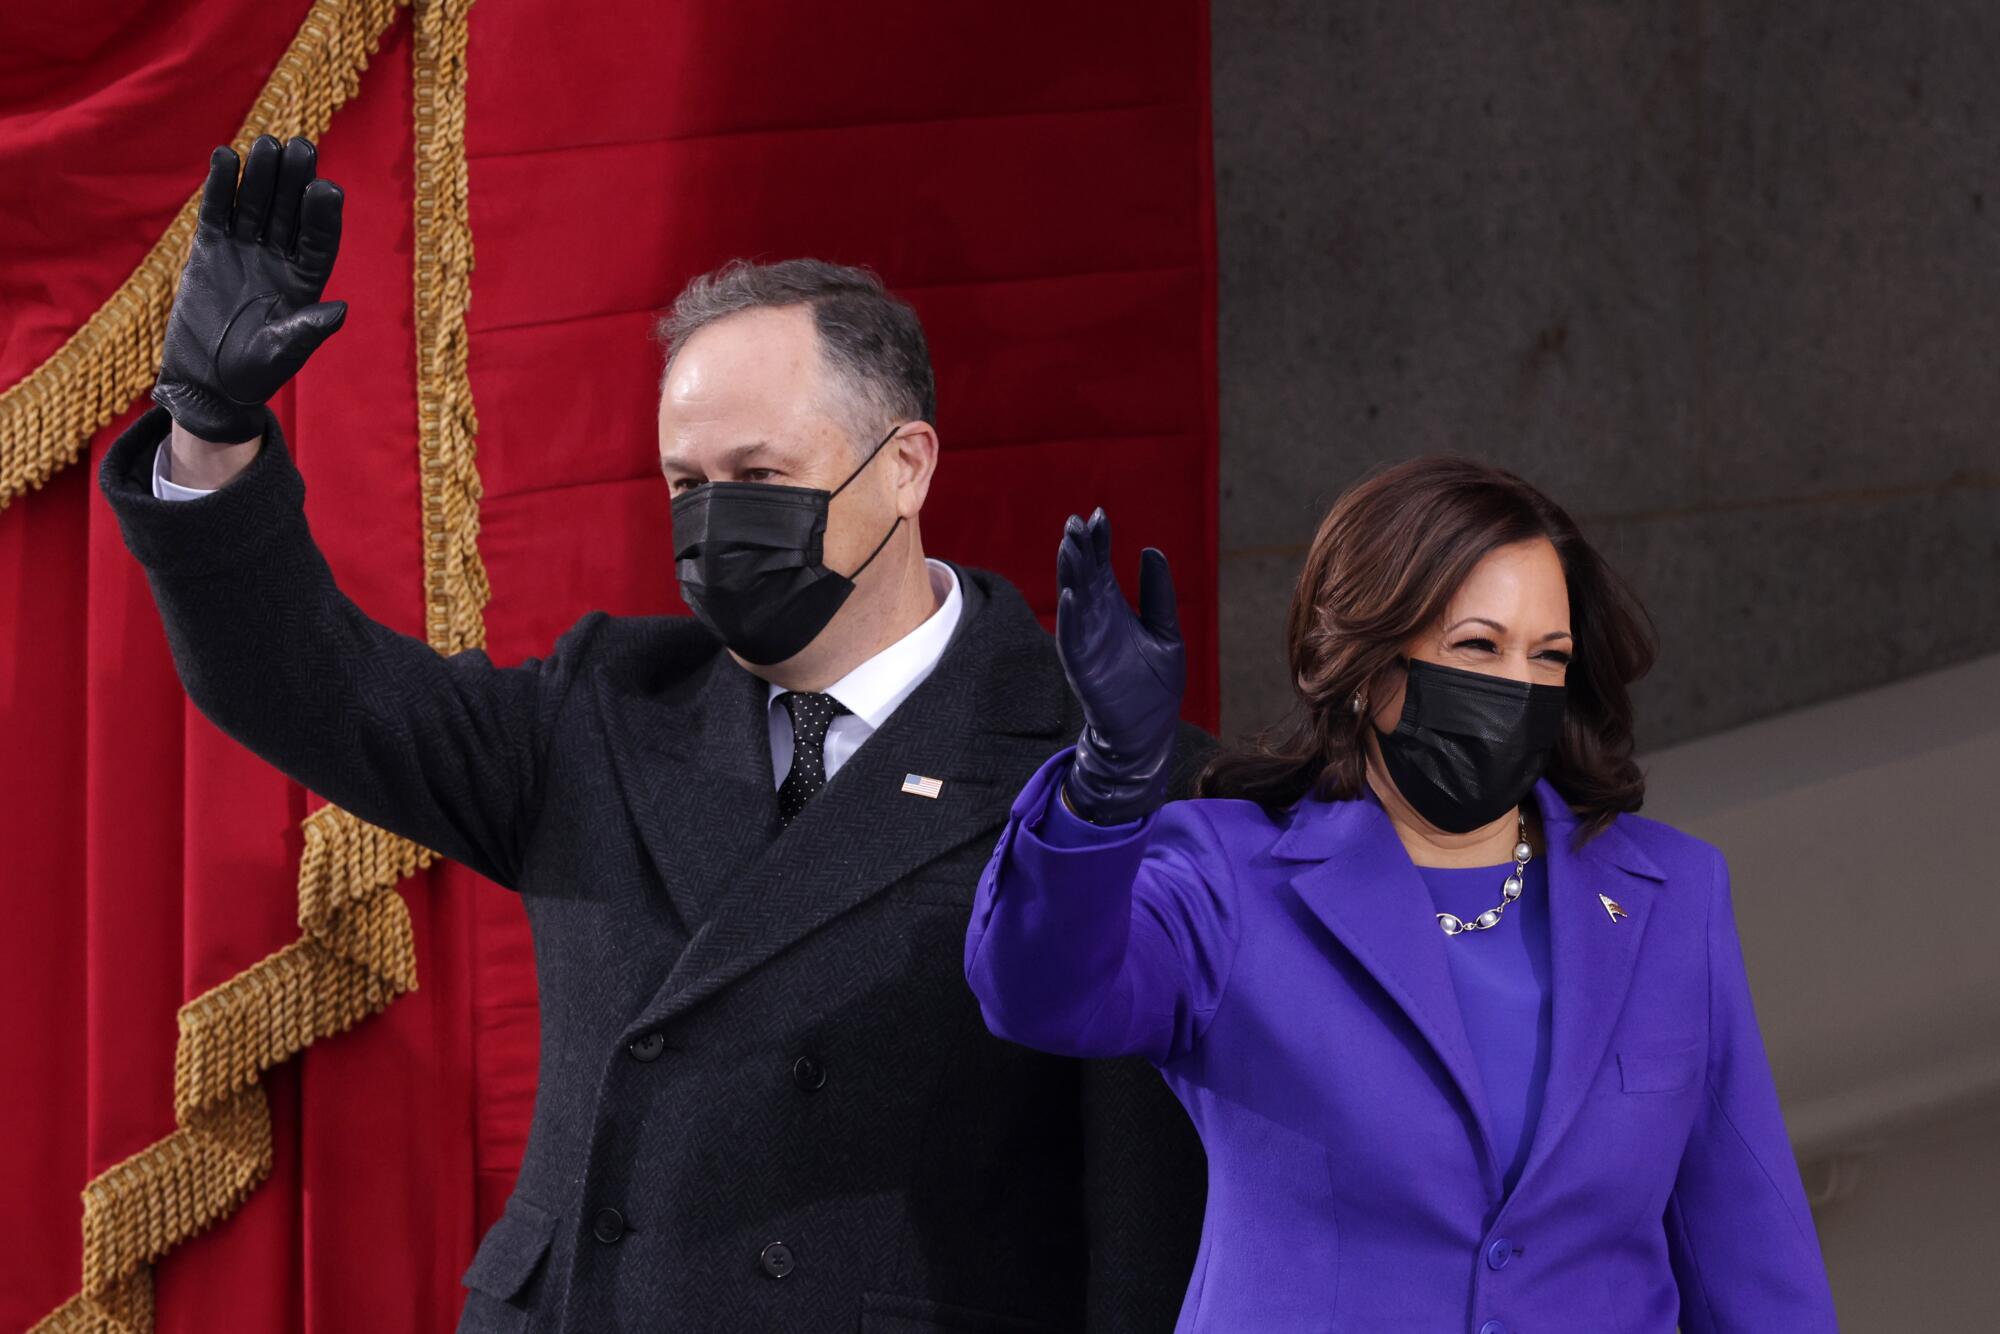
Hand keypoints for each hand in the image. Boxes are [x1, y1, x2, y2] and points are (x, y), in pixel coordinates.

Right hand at [152, 134, 347, 443]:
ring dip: (261, 175)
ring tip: (267, 143)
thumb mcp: (281, 353)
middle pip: (291, 212)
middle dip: (295, 181)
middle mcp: (280, 260)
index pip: (319, 241)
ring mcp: (246, 250)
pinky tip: (226, 157)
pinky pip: (219, 211)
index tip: (325, 188)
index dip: (322, 215)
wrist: (206, 381)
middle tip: (301, 147)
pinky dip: (222, 186)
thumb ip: (306, 330)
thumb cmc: (252, 373)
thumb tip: (340, 309)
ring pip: (257, 204)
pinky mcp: (210, 249)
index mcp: (306, 282)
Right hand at [1054, 507, 1185, 823]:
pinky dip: (1071, 616)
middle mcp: (1096, 620)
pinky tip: (1073, 593)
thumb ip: (1158, 594)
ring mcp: (1087, 641)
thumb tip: (1152, 550)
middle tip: (1075, 521)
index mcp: (1115, 608)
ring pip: (1074, 599)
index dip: (1100, 541)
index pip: (1102, 565)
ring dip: (1070, 573)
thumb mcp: (1166, 632)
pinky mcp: (1083, 665)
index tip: (1100, 515)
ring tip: (1070, 545)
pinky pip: (1073, 636)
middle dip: (1079, 548)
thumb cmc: (1156, 686)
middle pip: (1084, 575)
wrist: (1148, 732)